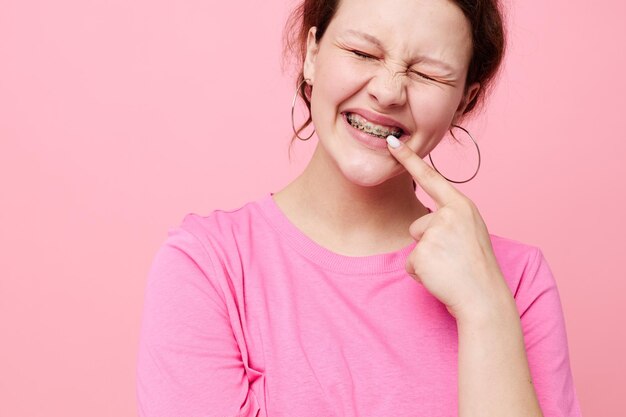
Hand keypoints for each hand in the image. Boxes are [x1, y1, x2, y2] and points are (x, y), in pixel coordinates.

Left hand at [386, 136, 511, 321]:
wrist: (484, 298)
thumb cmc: (477, 269)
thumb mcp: (470, 233)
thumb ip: (451, 220)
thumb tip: (428, 223)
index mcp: (462, 207)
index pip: (432, 178)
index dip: (410, 159)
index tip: (392, 143)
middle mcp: (449, 214)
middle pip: (418, 224)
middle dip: (428, 243)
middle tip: (453, 259)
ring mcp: (435, 233)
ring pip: (414, 244)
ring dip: (425, 259)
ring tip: (448, 268)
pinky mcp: (423, 252)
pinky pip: (410, 263)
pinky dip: (421, 274)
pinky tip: (440, 277)